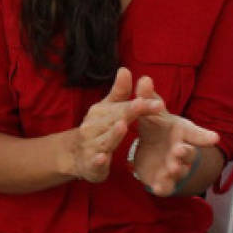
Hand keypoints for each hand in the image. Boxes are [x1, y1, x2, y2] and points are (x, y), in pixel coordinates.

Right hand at [68, 67, 162, 182]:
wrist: (74, 154)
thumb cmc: (96, 129)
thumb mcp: (107, 110)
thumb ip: (119, 93)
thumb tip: (125, 69)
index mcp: (101, 112)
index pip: (123, 107)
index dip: (140, 105)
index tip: (159, 104)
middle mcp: (94, 126)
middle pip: (115, 119)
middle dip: (129, 113)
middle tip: (143, 105)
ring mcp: (91, 145)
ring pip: (104, 139)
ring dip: (112, 133)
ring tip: (122, 125)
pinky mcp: (90, 164)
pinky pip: (95, 161)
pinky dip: (98, 160)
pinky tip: (103, 158)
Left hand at [131, 75, 218, 195]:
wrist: (154, 149)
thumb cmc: (159, 128)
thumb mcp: (152, 112)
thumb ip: (148, 98)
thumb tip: (144, 78)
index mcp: (181, 133)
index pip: (194, 133)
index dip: (203, 136)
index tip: (213, 138)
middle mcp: (181, 152)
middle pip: (188, 154)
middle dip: (186, 153)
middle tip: (180, 150)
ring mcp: (173, 168)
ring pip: (178, 171)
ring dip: (176, 170)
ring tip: (171, 167)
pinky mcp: (162, 181)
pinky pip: (164, 187)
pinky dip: (163, 188)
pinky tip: (157, 189)